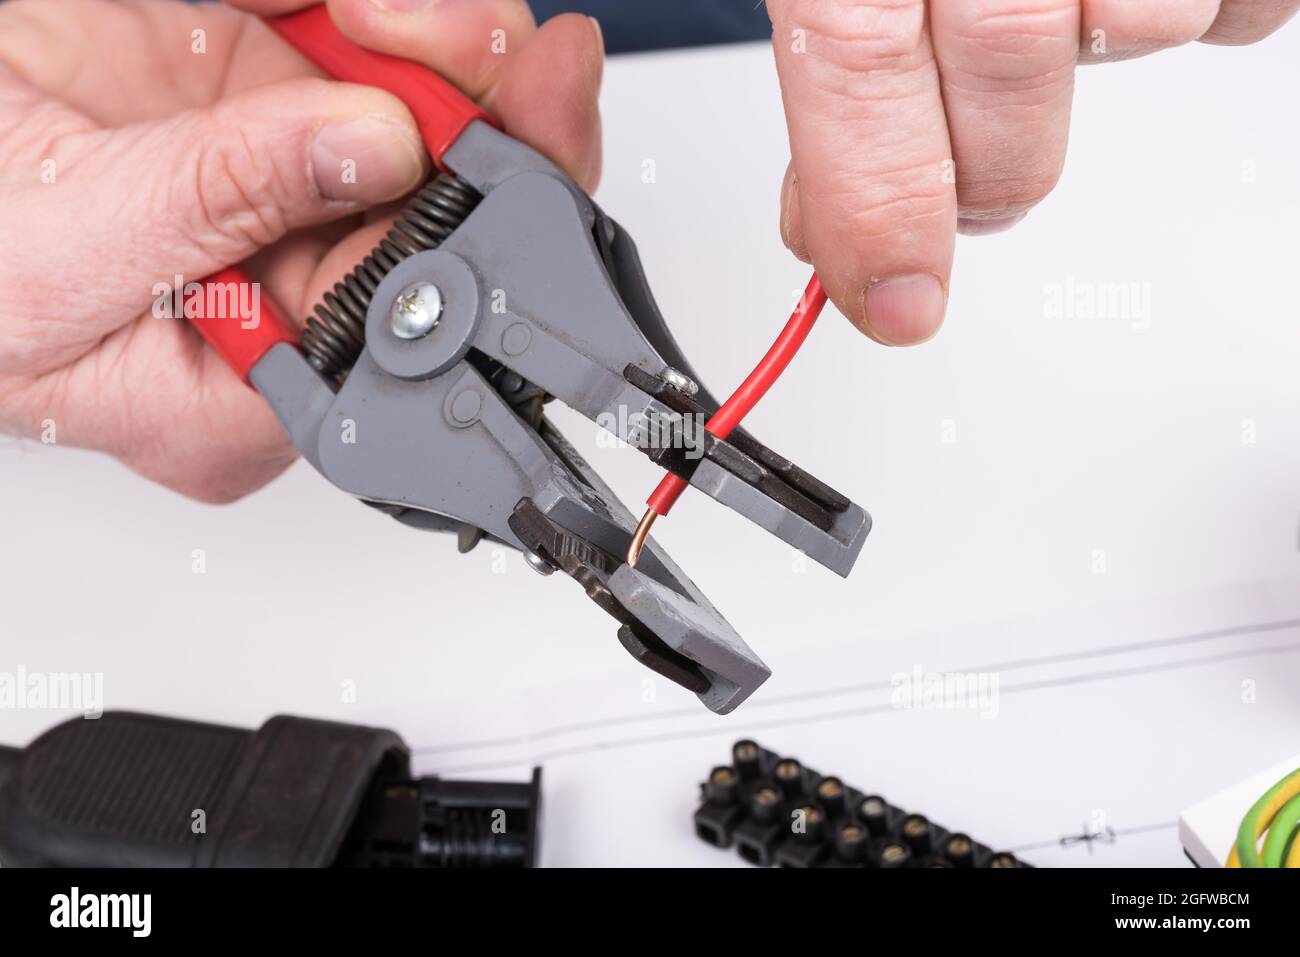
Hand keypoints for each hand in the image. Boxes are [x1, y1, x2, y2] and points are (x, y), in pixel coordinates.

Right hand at [0, 0, 601, 500]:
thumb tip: (370, 152)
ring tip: (385, 10)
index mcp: (250, 394)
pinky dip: (370, 12)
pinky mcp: (264, 108)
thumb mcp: (60, 249)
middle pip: (453, 216)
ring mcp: (287, 194)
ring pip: (427, 121)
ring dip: (435, 45)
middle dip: (487, 114)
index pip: (423, 323)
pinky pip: (359, 50)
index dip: (500, 224)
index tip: (529, 123)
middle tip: (486, 41)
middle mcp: (290, 298)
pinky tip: (342, 5)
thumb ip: (218, 198)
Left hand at [767, 0, 1297, 343]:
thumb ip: (832, 51)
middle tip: (966, 173)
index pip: (862, 68)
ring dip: (1089, 51)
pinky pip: (1245, 4)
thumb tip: (826, 225)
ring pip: (1138, 34)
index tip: (891, 303)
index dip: (878, 211)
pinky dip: (1199, 6)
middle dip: (982, 170)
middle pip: (1007, 86)